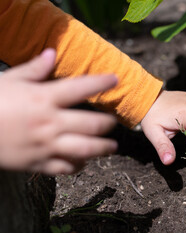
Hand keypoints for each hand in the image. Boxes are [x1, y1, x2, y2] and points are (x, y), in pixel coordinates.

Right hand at [0, 49, 117, 174]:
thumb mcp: (8, 80)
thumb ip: (34, 68)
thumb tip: (51, 53)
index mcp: (43, 98)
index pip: (81, 88)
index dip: (101, 82)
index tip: (115, 79)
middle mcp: (50, 122)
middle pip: (92, 124)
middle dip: (108, 123)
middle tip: (114, 121)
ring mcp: (46, 145)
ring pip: (86, 150)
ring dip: (104, 148)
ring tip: (112, 146)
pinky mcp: (38, 163)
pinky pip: (66, 168)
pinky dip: (79, 166)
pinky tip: (84, 162)